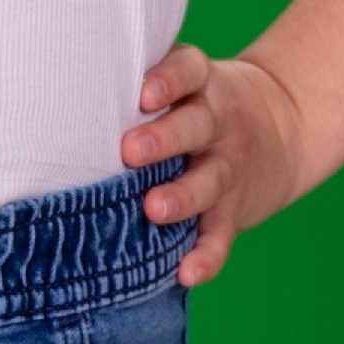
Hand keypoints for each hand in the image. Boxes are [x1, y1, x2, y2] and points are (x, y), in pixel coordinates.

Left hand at [122, 45, 312, 283]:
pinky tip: (186, 273)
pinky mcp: (233, 209)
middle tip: (130, 151)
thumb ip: (137, 85)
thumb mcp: (185, 80)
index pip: (189, 70)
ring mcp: (228, 167)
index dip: (169, 80)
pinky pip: (221, 233)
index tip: (143, 93)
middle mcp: (218, 122)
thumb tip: (59, 94)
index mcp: (201, 85)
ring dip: (183, 196)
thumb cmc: (196, 103)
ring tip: (154, 210)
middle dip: (165, 138)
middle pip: (197, 125)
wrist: (284, 126)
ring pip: (210, 180)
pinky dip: (207, 256)